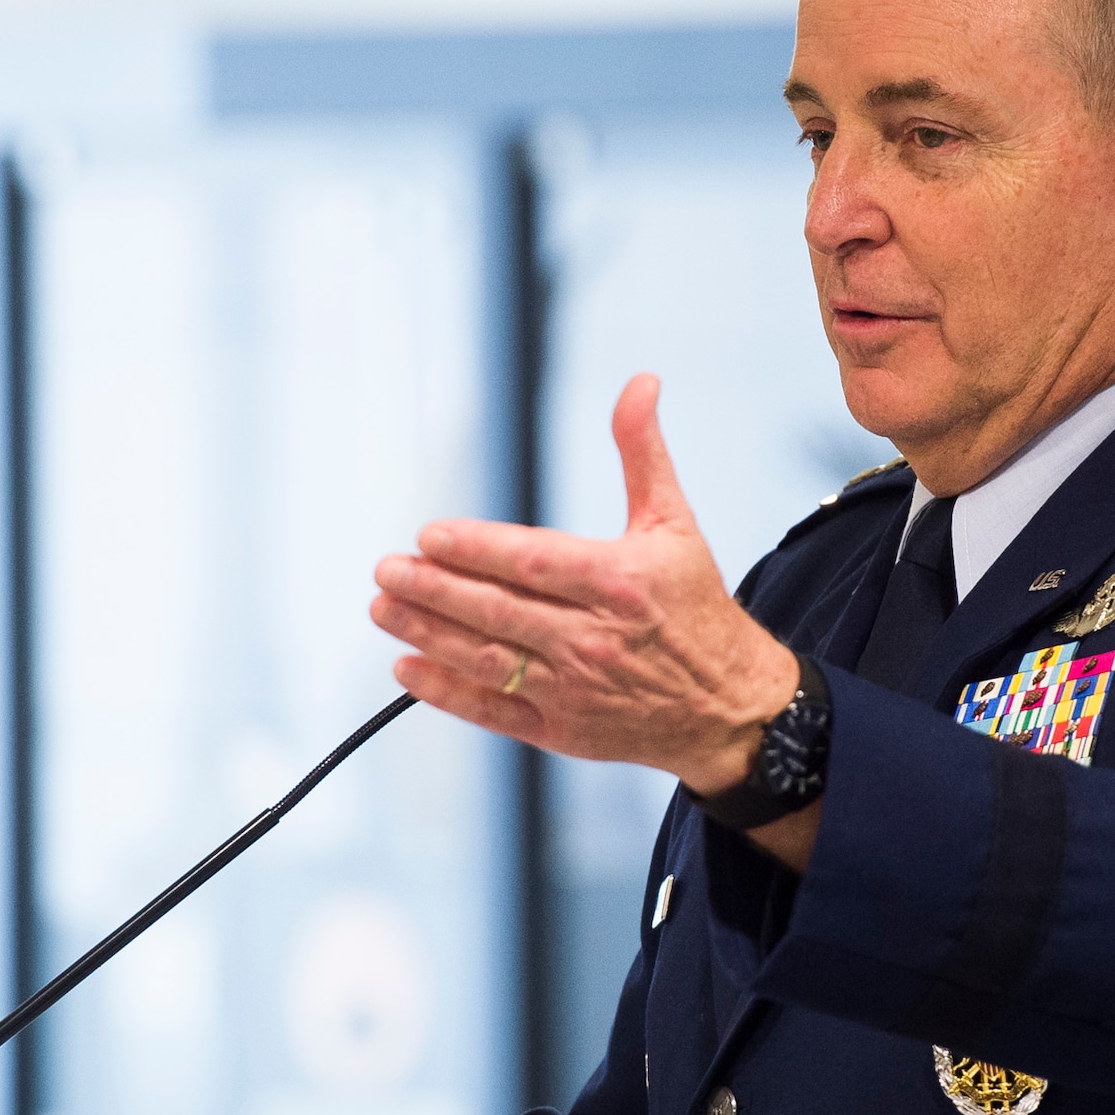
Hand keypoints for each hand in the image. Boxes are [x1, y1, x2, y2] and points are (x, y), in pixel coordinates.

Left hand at [370, 374, 800, 795]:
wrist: (730, 704)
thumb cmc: (696, 607)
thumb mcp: (675, 523)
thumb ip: (644, 453)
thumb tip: (639, 384)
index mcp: (621, 582)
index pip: (534, 562)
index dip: (476, 550)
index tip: (429, 535)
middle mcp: (596, 638)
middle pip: (499, 612)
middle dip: (435, 590)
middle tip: (388, 569)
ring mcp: (576, 689)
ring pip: (487, 659)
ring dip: (428, 634)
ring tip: (384, 608)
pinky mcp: (563, 730)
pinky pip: (493, 711)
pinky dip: (446, 693)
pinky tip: (408, 670)